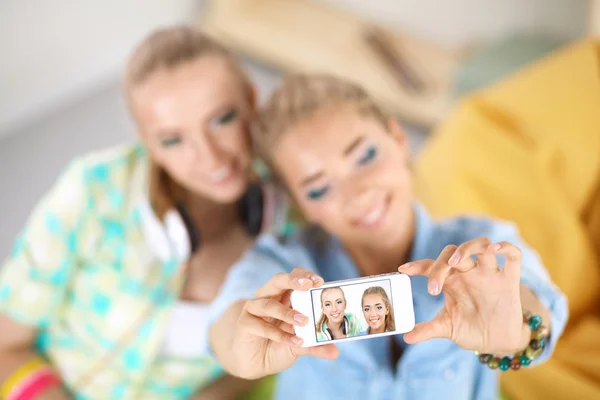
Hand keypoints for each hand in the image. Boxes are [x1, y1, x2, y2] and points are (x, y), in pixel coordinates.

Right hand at [231, 268, 338, 378]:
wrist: (254, 363)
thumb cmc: (277, 345)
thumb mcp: (299, 345)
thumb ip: (315, 346)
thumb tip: (335, 351)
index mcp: (282, 295)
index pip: (293, 276)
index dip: (305, 276)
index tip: (319, 281)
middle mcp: (267, 297)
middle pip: (278, 281)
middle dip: (293, 281)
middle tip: (308, 285)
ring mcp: (253, 309)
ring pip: (268, 304)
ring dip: (287, 312)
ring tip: (304, 321)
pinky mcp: (244, 324)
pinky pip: (261, 326)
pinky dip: (279, 335)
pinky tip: (294, 342)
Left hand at [399, 238, 525, 354]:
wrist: (497, 343)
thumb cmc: (470, 330)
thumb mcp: (447, 328)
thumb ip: (427, 330)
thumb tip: (406, 337)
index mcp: (451, 281)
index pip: (432, 265)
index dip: (417, 265)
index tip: (403, 270)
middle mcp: (468, 273)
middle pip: (453, 253)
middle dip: (440, 264)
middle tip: (434, 287)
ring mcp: (489, 275)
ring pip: (481, 245)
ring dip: (468, 247)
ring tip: (455, 261)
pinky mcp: (509, 281)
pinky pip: (513, 256)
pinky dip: (506, 247)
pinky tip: (496, 249)